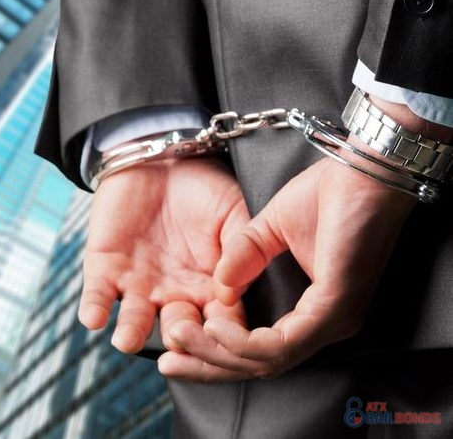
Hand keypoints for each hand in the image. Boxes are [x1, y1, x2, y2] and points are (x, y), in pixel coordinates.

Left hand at [79, 157, 249, 352]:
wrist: (162, 156)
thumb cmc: (203, 187)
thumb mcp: (234, 213)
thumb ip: (241, 250)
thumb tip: (233, 294)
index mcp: (209, 285)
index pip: (219, 321)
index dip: (222, 333)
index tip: (223, 339)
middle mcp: (174, 292)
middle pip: (178, 328)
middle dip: (179, 337)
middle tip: (179, 337)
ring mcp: (139, 281)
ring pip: (135, 318)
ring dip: (131, 331)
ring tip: (128, 340)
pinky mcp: (105, 267)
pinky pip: (98, 293)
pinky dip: (95, 307)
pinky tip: (94, 317)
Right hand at [158, 157, 415, 380]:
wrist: (362, 166)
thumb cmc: (326, 194)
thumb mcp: (271, 229)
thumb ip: (245, 258)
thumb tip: (219, 289)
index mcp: (314, 308)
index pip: (261, 348)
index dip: (217, 352)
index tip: (179, 342)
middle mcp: (324, 323)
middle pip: (258, 364)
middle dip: (209, 366)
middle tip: (169, 362)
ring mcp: (332, 320)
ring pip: (267, 361)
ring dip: (218, 355)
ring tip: (183, 336)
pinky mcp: (335, 308)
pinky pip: (282, 345)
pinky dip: (244, 342)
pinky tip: (216, 325)